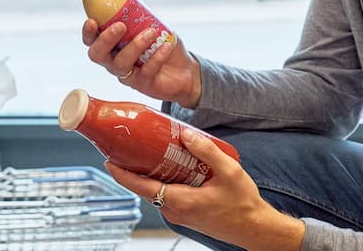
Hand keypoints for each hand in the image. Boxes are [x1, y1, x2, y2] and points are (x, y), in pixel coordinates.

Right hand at [82, 19, 201, 107]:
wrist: (184, 71)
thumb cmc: (162, 46)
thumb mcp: (150, 26)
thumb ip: (139, 16)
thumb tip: (132, 0)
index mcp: (112, 46)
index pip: (91, 41)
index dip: (88, 33)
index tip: (92, 21)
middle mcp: (114, 62)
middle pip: (97, 55)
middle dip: (106, 39)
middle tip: (121, 26)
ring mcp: (128, 75)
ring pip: (121, 63)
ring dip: (135, 45)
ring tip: (151, 33)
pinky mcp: (143, 84)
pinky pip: (145, 72)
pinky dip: (156, 57)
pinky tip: (166, 47)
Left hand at [104, 128, 304, 249]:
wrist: (254, 227)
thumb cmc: (243, 205)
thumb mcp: (229, 172)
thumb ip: (207, 151)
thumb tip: (187, 135)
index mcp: (181, 201)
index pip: (141, 188)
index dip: (122, 175)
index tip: (109, 162)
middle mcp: (175, 210)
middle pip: (145, 188)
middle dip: (133, 168)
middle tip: (128, 146)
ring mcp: (178, 213)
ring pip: (155, 191)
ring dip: (149, 173)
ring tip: (147, 150)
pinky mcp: (184, 213)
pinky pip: (166, 195)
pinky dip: (161, 180)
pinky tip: (170, 165)